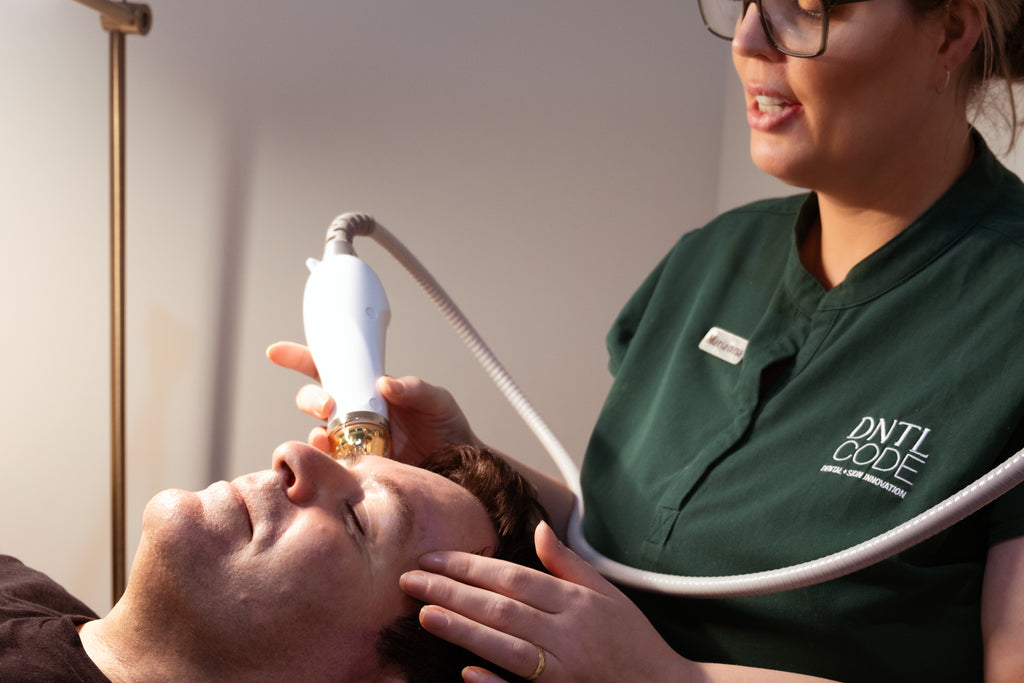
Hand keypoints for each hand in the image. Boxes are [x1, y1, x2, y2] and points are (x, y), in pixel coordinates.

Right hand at [266, 341, 478, 465]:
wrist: (461, 469)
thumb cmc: (446, 429)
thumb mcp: (437, 401)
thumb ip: (415, 389)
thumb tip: (384, 384)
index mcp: (368, 390)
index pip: (330, 369)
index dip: (300, 358)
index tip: (277, 352)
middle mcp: (355, 415)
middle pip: (315, 400)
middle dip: (312, 398)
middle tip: (328, 404)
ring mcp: (353, 442)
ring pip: (317, 433)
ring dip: (316, 432)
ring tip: (330, 436)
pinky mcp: (356, 468)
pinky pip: (330, 464)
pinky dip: (326, 460)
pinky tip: (336, 458)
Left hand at [399, 522, 688, 681]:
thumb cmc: (634, 640)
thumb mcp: (607, 593)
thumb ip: (568, 564)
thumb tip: (539, 527)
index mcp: (577, 603)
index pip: (515, 578)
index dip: (472, 566)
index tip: (435, 558)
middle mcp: (568, 634)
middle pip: (501, 607)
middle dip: (452, 592)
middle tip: (411, 580)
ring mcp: (564, 670)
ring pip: (505, 645)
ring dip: (463, 629)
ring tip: (425, 614)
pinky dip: (495, 682)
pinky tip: (466, 673)